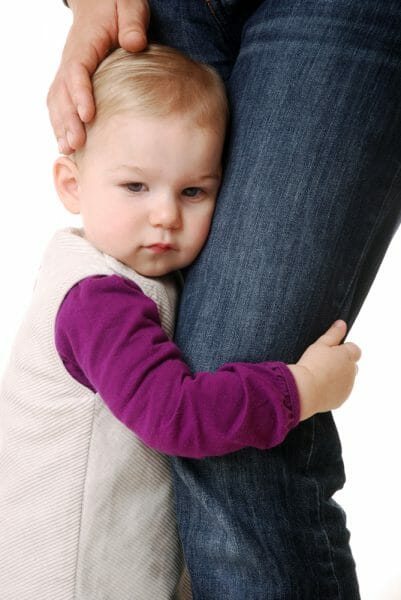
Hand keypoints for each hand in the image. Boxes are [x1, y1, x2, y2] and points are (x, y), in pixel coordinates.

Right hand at [48, 0, 149, 153]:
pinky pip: (58, 103)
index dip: (80, 94)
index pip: (77, 71)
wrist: (99, 3)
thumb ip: (132, 24)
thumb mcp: (129, 6)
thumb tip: (134, 43)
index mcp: (84, 44)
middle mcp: (71, 60)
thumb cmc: (117, 7)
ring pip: (57, 100)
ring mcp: (67, 71)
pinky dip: (60, 123)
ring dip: (60, 126)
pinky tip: (66, 144)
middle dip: (67, 120)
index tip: (88, 115)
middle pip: (62, 92)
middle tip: (76, 144)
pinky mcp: (69, 81)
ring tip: (68, 150)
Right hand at [287, 320, 360, 420]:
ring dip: (337, 377)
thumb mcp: (320, 344)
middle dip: (341, 363)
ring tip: (319, 376)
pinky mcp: (341, 399)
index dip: (343, 349)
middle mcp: (352, 371)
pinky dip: (333, 389)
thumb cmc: (311, 365)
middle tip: (323, 363)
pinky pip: (340, 392)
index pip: (354, 349)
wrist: (304, 390)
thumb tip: (342, 324)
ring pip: (346, 379)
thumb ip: (333, 333)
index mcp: (348, 356)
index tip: (330, 351)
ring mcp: (348, 387)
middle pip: (351, 365)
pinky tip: (319, 387)